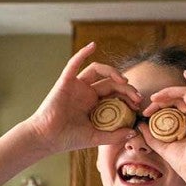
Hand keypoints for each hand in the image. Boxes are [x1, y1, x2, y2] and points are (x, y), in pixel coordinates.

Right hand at [26, 42, 142, 155]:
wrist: (48, 139)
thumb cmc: (69, 139)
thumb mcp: (96, 137)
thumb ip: (115, 135)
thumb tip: (134, 132)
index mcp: (95, 104)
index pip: (115, 94)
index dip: (128, 97)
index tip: (138, 106)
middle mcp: (87, 93)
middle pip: (110, 83)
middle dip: (126, 88)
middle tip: (138, 97)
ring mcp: (77, 86)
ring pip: (97, 71)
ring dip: (113, 72)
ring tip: (125, 82)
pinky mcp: (65, 82)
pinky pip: (74, 64)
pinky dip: (82, 53)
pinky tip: (93, 46)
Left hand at [139, 70, 185, 185]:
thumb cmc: (182, 162)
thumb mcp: (161, 146)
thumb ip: (150, 135)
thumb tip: (139, 124)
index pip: (172, 107)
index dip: (158, 106)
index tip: (145, 113)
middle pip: (177, 99)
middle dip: (161, 99)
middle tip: (148, 105)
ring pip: (185, 93)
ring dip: (169, 92)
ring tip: (155, 98)